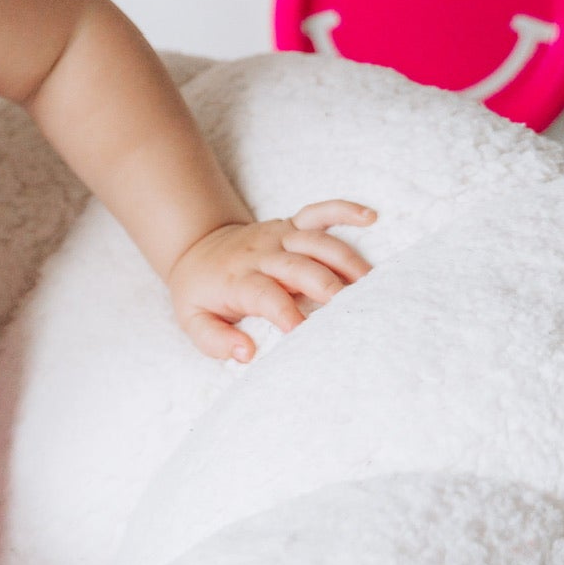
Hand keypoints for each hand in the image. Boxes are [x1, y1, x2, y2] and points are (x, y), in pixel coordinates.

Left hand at [167, 200, 376, 362]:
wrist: (196, 247)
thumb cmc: (200, 292)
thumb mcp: (192, 319)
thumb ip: (214, 340)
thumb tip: (246, 353)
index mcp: (238, 280)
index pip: (264, 295)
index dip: (285, 312)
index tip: (304, 332)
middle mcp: (261, 255)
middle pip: (298, 267)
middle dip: (327, 286)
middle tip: (352, 308)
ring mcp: (278, 236)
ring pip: (316, 241)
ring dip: (345, 259)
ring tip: (371, 283)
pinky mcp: (290, 224)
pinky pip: (319, 212)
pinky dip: (344, 210)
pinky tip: (370, 217)